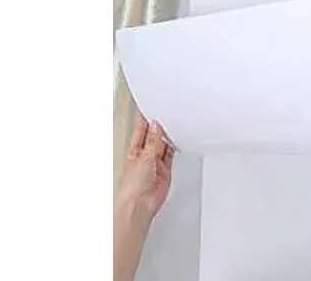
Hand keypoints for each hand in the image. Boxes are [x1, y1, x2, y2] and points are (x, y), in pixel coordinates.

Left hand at [114, 115, 174, 280]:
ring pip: (163, 144)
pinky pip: (171, 154)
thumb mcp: (144, 158)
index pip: (141, 129)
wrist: (140, 205)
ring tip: (174, 123)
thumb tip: (156, 127)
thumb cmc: (133, 187)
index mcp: (134, 150)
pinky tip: (177, 139)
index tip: (150, 105)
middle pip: (153, 135)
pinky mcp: (165, 170)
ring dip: (168, 135)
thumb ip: (153, 142)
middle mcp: (144, 155)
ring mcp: (155, 163)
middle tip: (166, 112)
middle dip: (159, 125)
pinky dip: (174, 147)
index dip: (145, 118)